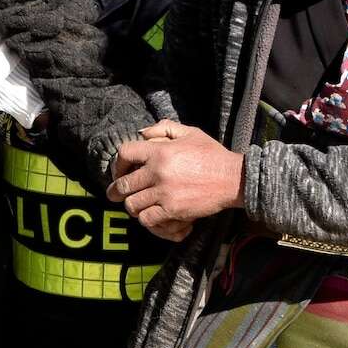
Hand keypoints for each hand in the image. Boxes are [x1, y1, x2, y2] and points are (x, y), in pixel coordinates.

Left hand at [106, 121, 243, 239]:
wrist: (233, 179)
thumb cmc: (212, 155)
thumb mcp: (190, 133)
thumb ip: (164, 128)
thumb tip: (142, 133)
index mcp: (160, 151)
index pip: (124, 153)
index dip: (117, 164)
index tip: (119, 171)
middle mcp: (158, 172)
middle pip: (123, 184)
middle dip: (115, 191)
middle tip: (114, 195)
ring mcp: (164, 193)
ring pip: (132, 205)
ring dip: (132, 206)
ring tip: (136, 205)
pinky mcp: (173, 210)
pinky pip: (147, 219)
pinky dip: (147, 219)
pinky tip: (152, 215)